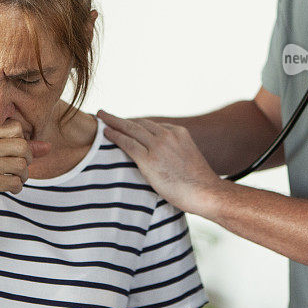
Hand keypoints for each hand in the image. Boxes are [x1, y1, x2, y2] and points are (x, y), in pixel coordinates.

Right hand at [0, 118, 50, 226]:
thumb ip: (14, 146)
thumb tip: (48, 147)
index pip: (15, 126)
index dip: (22, 140)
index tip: (15, 153)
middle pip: (22, 144)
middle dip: (28, 159)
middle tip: (20, 169)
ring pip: (22, 164)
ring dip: (23, 176)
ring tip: (15, 179)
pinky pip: (16, 181)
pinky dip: (17, 187)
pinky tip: (8, 188)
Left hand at [97, 110, 222, 214]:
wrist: (207, 193)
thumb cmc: (199, 184)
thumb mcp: (189, 158)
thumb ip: (175, 153)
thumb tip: (166, 162)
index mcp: (179, 132)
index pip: (151, 125)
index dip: (134, 124)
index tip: (123, 123)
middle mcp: (168, 134)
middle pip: (138, 123)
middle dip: (120, 119)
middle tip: (104, 114)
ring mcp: (158, 146)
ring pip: (130, 129)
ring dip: (113, 123)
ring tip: (100, 118)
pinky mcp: (150, 160)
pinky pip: (128, 143)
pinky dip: (115, 137)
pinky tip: (105, 133)